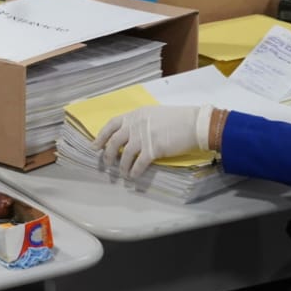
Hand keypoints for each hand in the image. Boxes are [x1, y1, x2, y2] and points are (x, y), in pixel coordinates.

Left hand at [94, 104, 213, 179]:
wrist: (194, 124)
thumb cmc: (178, 118)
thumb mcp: (154, 114)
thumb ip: (141, 122)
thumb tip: (132, 135)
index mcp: (135, 115)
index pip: (111, 125)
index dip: (101, 136)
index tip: (95, 146)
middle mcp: (136, 125)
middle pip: (114, 141)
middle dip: (107, 154)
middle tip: (106, 163)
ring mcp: (143, 137)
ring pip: (124, 154)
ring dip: (121, 166)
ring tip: (122, 174)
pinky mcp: (153, 149)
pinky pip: (138, 164)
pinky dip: (134, 171)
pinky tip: (133, 176)